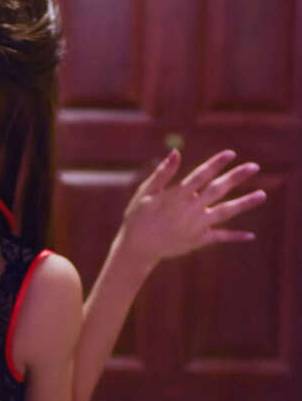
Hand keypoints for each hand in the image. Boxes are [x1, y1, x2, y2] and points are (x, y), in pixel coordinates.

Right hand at [119, 149, 266, 263]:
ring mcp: (196, 226)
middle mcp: (190, 209)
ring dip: (244, 203)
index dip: (216, 163)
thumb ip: (163, 173)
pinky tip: (250, 235)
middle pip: (217, 190)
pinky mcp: (198, 240)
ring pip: (225, 212)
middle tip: (254, 167)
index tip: (231, 153)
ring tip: (262, 195)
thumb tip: (176, 152)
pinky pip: (220, 237)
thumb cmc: (138, 217)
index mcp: (176, 196)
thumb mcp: (145, 193)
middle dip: (236, 177)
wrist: (138, 248)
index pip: (201, 175)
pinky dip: (235, 237)